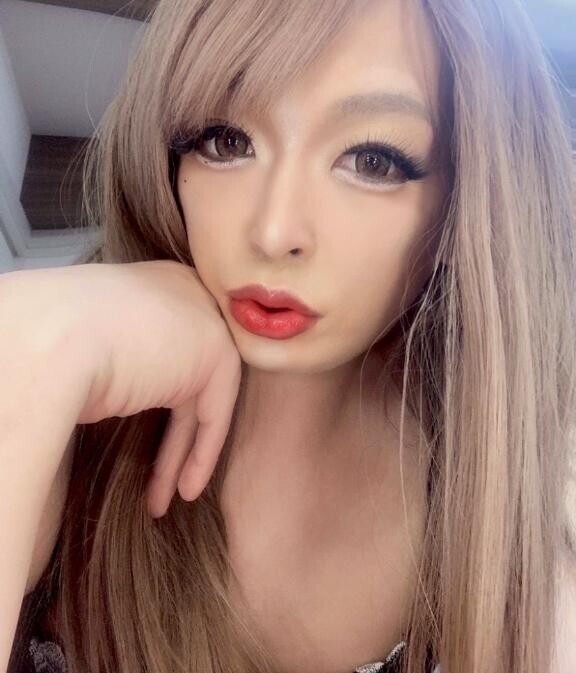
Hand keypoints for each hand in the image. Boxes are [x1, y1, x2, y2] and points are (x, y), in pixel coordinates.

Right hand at [1, 260, 241, 517]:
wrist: (51, 339)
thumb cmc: (55, 347)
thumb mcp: (96, 349)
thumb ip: (127, 363)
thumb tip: (124, 392)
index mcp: (153, 288)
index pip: (170, 351)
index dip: (161, 401)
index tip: (148, 443)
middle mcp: (184, 297)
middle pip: (189, 376)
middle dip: (175, 434)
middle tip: (160, 478)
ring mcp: (205, 319)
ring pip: (201, 399)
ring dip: (182, 453)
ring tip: (165, 497)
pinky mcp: (217, 351)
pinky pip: (216, 411)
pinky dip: (202, 453)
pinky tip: (184, 489)